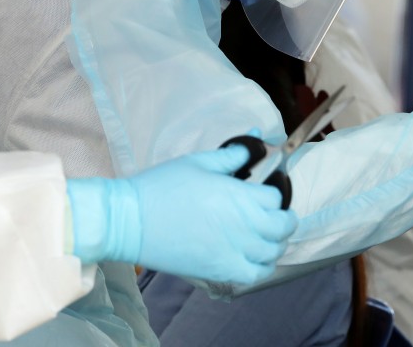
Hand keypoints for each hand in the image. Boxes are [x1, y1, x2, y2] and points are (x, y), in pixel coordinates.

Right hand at [68, 145, 297, 285]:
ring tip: (265, 236)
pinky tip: (252, 258)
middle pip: (283, 227)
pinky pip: (254, 275)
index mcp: (241, 197)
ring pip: (273, 254)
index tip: (264, 192)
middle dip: (284, 219)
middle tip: (274, 214)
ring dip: (275, 243)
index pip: (277, 198)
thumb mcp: (200, 163)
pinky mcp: (219, 271)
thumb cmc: (162, 187)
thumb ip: (233, 154)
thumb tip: (257, 137)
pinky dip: (260, 268)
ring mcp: (233, 252)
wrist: (129, 221)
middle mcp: (244, 226)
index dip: (274, 193)